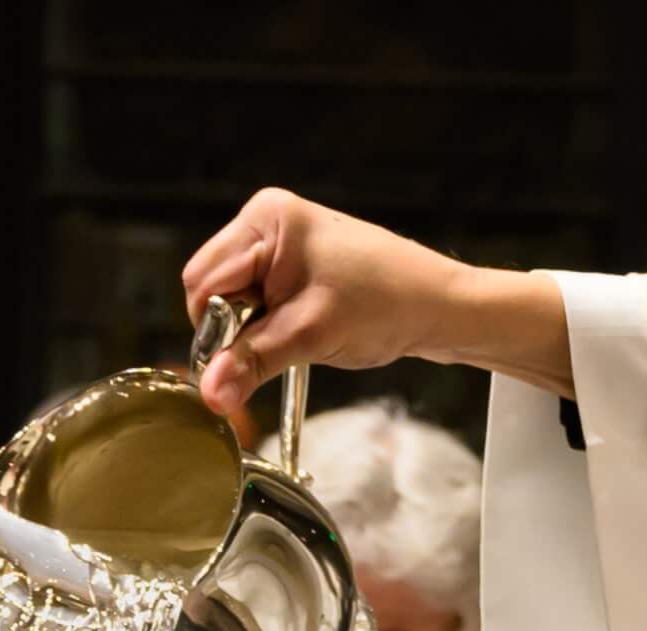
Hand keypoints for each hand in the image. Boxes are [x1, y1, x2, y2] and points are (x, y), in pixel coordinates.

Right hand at [181, 187, 572, 411]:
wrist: (441, 309)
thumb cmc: (388, 305)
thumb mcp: (311, 337)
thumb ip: (252, 362)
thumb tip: (208, 394)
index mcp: (265, 220)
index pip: (204, 281)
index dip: (214, 329)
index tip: (233, 365)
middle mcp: (267, 222)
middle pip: (212, 288)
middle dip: (235, 328)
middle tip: (277, 348)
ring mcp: (281, 244)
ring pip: (235, 300)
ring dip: (255, 331)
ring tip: (299, 338)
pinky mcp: (295, 267)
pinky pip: (260, 302)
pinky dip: (271, 327)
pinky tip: (303, 333)